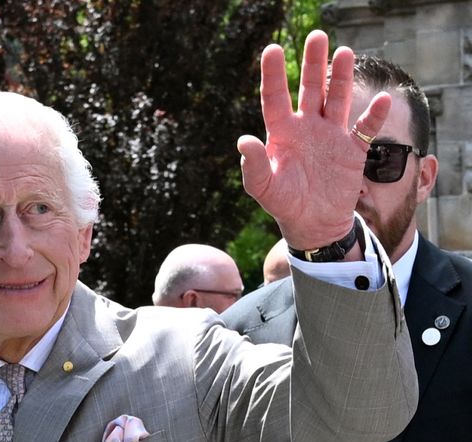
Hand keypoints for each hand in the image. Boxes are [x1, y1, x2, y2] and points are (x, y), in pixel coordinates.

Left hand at [237, 30, 390, 251]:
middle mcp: (307, 128)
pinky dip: (374, 116)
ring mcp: (331, 136)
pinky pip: (365, 128)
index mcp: (282, 134)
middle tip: (317, 35)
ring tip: (345, 51)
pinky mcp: (352, 150)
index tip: (272, 48)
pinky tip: (381, 100)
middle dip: (313, 63)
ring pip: (337, 99)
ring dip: (341, 78)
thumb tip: (243, 141)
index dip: (273, 74)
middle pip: (310, 88)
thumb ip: (253, 165)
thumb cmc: (283, 204)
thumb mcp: (263, 188)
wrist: (312, 224)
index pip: (275, 98)